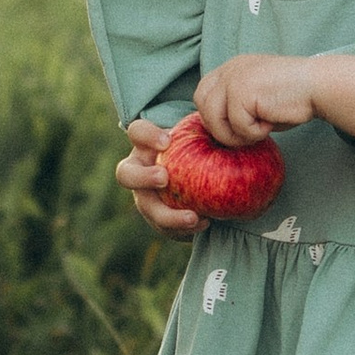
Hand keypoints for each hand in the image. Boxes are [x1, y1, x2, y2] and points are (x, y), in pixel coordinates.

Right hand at [117, 116, 204, 235]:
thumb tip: (227, 126)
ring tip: (193, 217)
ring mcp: (146, 197)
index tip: (167, 142)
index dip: (147, 136)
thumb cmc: (200, 147)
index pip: (137, 132)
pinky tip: (205, 223)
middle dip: (142, 177)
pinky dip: (184, 228)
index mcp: (147, 145)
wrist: (201, 177)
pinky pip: (166, 228)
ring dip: (168, 215)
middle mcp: (140, 170)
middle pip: (126, 174)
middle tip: (164, 179)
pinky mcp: (158, 219)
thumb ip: (208, 129)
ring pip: (147, 208)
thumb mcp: (202, 134)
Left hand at [192, 53, 322, 146]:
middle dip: (219, 127)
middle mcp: (230, 69)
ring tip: (257, 132)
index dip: (213, 116)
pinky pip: (237, 125)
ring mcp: (234, 78)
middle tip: (244, 135)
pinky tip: (270, 122)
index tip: (232, 130)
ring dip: (235, 134)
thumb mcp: (257, 99)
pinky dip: (254, 132)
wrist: (318, 85)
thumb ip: (236, 107)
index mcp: (232, 68)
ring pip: (213, 118)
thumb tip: (220, 132)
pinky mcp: (242, 90)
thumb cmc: (293, 97)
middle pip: (201, 104)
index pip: (203, 92)